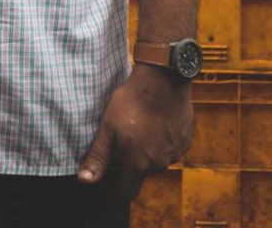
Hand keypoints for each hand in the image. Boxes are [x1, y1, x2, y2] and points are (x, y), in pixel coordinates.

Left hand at [77, 64, 193, 202]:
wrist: (162, 80)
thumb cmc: (131, 102)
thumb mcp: (108, 127)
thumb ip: (98, 157)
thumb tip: (85, 180)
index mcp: (138, 164)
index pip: (126, 191)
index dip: (116, 190)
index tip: (110, 183)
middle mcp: (159, 164)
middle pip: (141, 173)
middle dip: (131, 163)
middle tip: (122, 140)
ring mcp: (175, 152)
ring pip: (157, 159)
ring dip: (148, 150)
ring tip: (139, 126)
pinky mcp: (186, 139)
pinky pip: (171, 146)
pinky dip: (163, 138)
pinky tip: (155, 120)